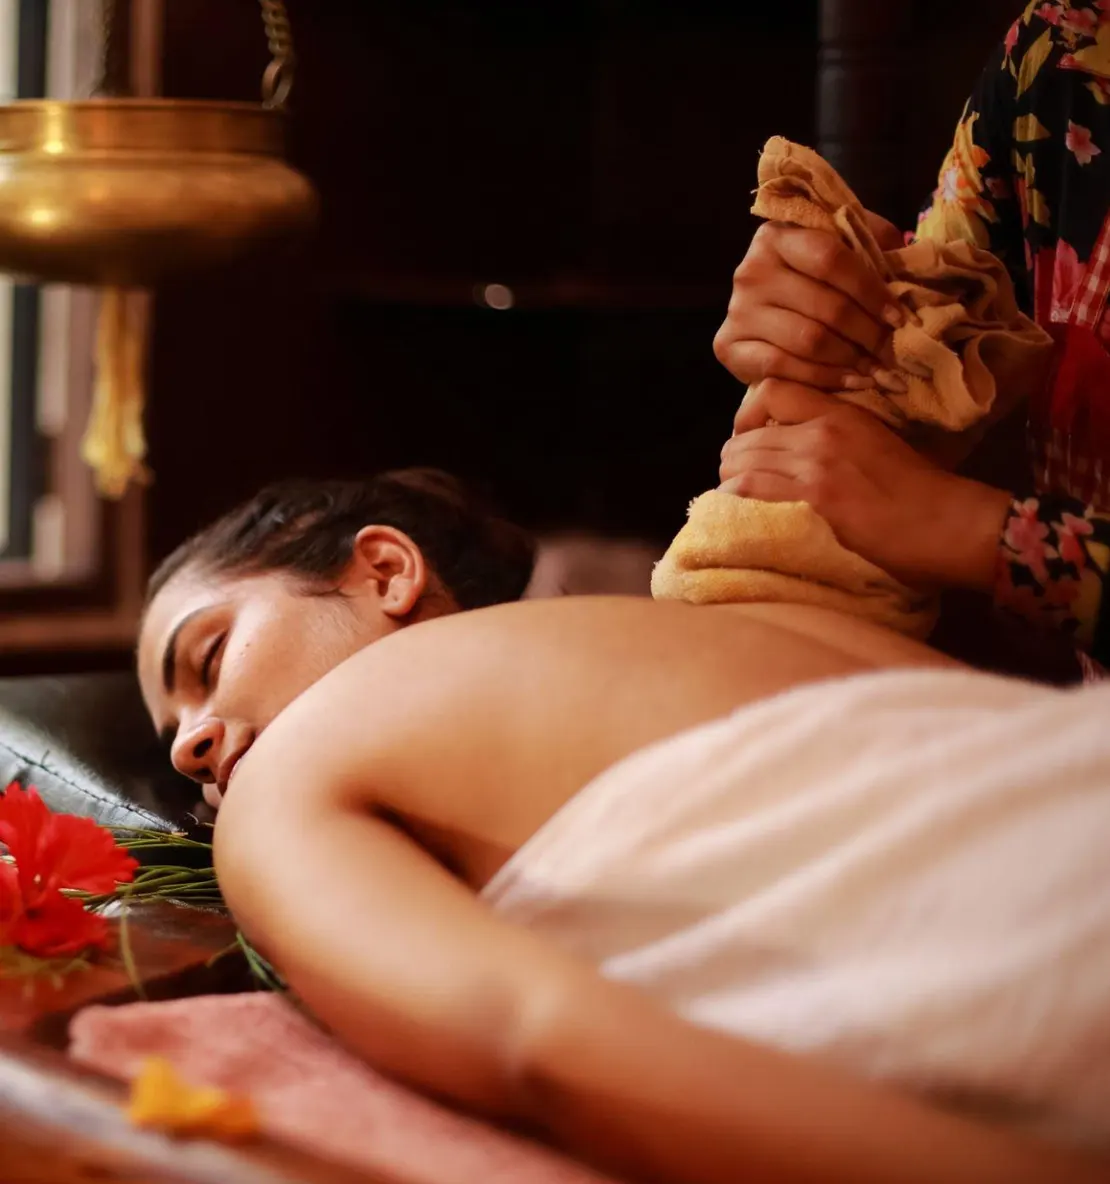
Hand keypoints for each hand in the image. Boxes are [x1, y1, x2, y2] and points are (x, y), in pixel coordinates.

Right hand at [713, 213, 904, 390]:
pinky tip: (851, 382)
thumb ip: (869, 243)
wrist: (762, 319)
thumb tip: (904, 255)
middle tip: (893, 352)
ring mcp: (737, 310)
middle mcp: (750, 271)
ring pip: (808, 340)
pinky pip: (783, 367)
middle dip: (868, 333)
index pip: (831, 259)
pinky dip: (824, 378)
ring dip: (851, 359)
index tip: (899, 317)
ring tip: (877, 370)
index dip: (871, 290)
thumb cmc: (810, 284)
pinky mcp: (728, 346)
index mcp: (776, 237)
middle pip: (825, 306)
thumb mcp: (839, 250)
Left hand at [719, 379, 1012, 591]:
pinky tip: (739, 516)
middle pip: (744, 436)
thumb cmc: (920, 492)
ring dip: (730, 484)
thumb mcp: (875, 443)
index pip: (769, 391)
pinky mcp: (813, 498)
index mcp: (839, 413)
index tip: (749, 442)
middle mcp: (821, 432)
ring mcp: (815, 464)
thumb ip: (835, 438)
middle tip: (741, 483)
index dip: (746, 417)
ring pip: (738, 463)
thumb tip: (792, 449)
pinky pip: (748, 490)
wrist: (948, 523)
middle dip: (735, 461)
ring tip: (738, 503)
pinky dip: (734, 502)